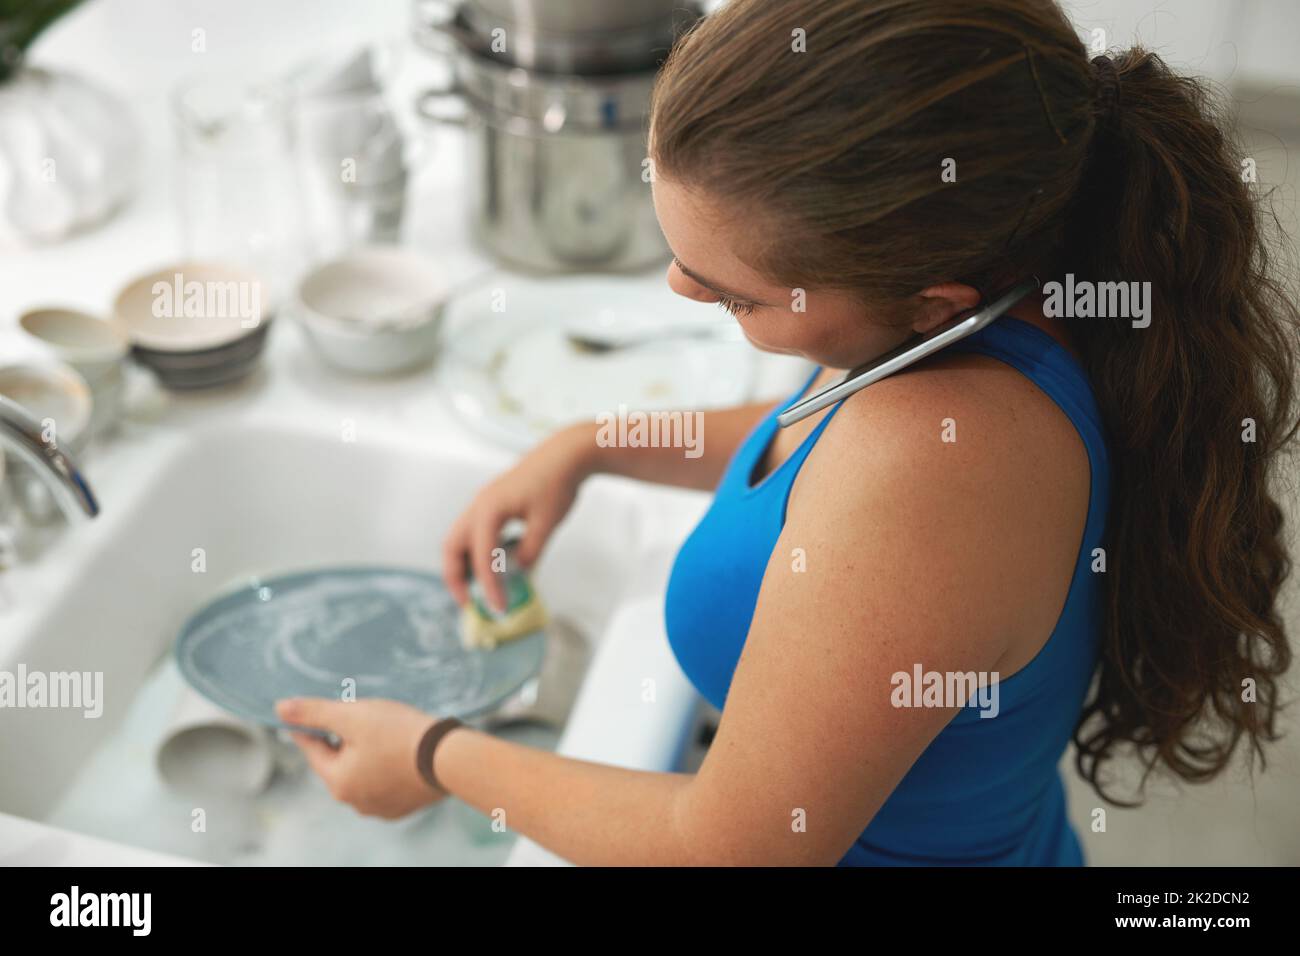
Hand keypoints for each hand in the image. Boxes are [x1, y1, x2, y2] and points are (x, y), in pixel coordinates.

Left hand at [276, 697, 445, 819]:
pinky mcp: (403, 806)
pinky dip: (386, 768)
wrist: (450, 758)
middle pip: (339, 763)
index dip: (310, 726)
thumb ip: (314, 712)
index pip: (313, 749)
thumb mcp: (352, 715)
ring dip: (365, 755)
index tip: (309, 713)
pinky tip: (400, 751)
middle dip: (344, 740)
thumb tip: (279, 708)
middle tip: (361, 717)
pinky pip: (384, 783)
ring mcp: (380, 807)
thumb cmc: (399, 733)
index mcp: (338, 781)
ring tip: (384, 732)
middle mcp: (355, 801)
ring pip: (362, 774)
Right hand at [442, 423, 593, 612]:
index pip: (482, 557)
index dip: (489, 586)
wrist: (565, 454)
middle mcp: (478, 506)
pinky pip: (473, 533)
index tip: (500, 608)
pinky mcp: (491, 504)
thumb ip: (530, 551)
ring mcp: (482, 503)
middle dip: (456, 579)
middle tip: (470, 604)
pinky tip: (494, 566)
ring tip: (479, 589)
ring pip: (459, 540)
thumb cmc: (557, 484)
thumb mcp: (547, 523)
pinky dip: (476, 552)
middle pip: (452, 548)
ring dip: (464, 566)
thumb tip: (519, 573)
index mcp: (489, 510)